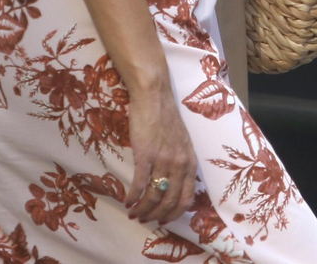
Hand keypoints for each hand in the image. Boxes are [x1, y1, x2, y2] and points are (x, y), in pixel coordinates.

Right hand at [125, 84, 197, 224]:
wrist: (153, 96)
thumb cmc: (166, 116)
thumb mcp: (182, 142)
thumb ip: (180, 162)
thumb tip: (173, 183)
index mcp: (190, 163)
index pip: (187, 199)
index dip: (174, 213)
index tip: (163, 220)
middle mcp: (179, 165)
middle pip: (169, 202)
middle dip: (156, 216)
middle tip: (145, 220)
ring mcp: (163, 161)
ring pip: (154, 197)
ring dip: (142, 210)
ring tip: (133, 214)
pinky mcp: (145, 155)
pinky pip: (139, 185)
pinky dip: (132, 197)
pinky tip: (126, 202)